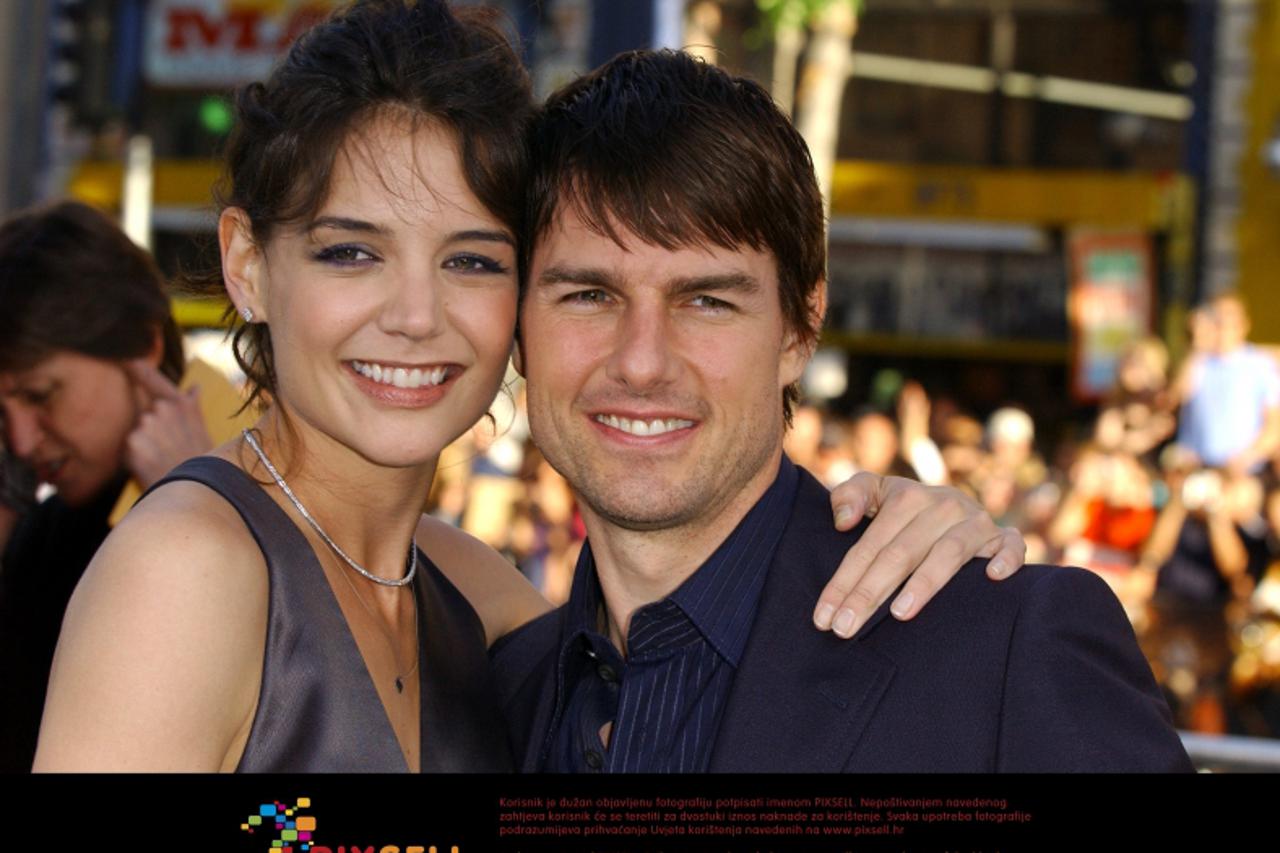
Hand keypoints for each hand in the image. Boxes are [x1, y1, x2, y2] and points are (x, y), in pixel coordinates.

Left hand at [124, 361, 213, 488]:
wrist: (197, 491)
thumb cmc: (203, 463)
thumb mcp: (203, 431)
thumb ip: (192, 407)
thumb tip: (193, 387)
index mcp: (182, 404)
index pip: (153, 379)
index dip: (137, 368)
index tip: (124, 358)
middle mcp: (162, 409)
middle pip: (144, 412)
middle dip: (150, 428)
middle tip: (167, 449)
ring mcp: (146, 424)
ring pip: (136, 431)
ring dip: (143, 443)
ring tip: (162, 459)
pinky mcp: (132, 442)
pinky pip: (127, 448)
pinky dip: (135, 458)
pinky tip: (151, 466)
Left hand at [813, 472, 1026, 637]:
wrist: (956, 505)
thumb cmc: (905, 510)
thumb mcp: (876, 492)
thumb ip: (851, 495)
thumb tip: (843, 522)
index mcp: (907, 498)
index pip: (868, 547)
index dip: (843, 582)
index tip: (823, 617)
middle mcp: (943, 506)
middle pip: (900, 555)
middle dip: (868, 594)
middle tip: (845, 629)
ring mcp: (976, 522)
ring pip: (948, 554)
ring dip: (924, 584)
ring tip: (899, 614)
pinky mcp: (1003, 537)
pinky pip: (1010, 547)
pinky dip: (1005, 559)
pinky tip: (991, 578)